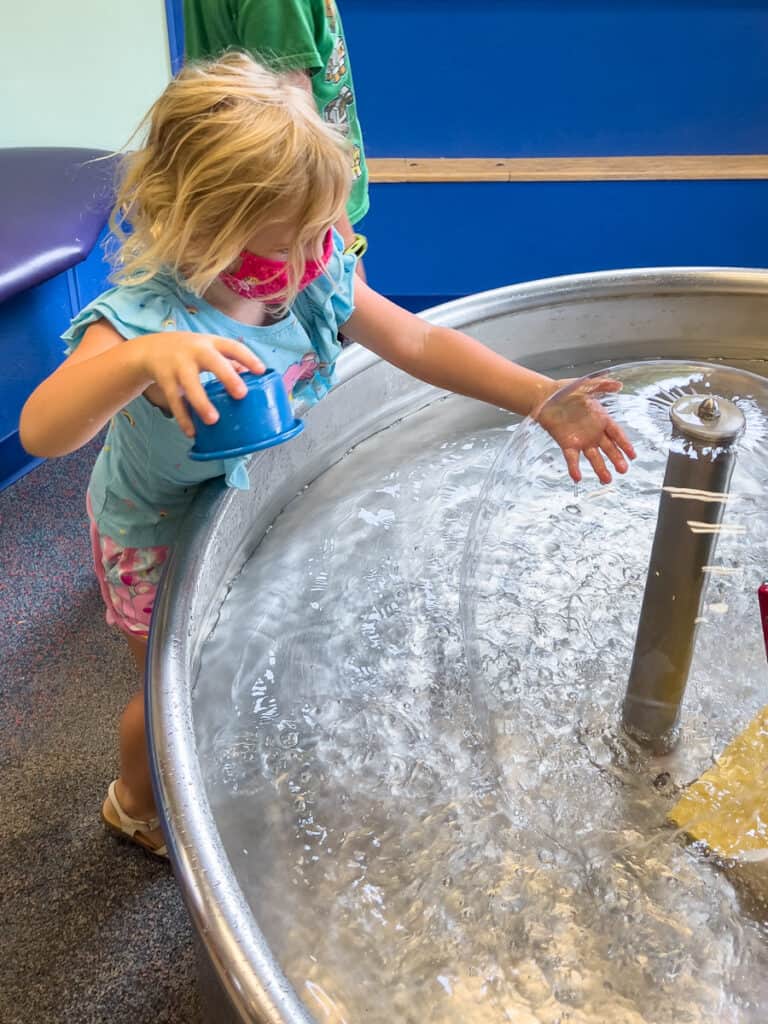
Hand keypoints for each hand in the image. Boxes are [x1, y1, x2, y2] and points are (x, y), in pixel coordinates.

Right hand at [135, 332, 264, 436]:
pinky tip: (192, 431)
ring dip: (201, 402)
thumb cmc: (189, 351)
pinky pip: (175, 401)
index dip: (248, 358)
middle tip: (241, 394)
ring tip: (212, 420)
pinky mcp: (165, 380)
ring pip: (189, 384)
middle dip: (226, 376)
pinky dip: (183, 417)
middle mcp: (195, 351)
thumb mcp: (209, 348)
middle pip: (212, 361)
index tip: (261, 371)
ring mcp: (178, 365)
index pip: (232, 347)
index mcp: (211, 343)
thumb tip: (254, 376)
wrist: (151, 348)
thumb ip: (230, 361)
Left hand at [534, 378, 635, 483]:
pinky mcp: (567, 443)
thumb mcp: (586, 385)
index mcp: (601, 418)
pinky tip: (577, 478)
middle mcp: (593, 431)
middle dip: (616, 459)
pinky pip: (572, 458)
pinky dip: (574, 468)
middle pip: (608, 448)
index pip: (617, 434)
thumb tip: (619, 385)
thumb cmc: (565, 389)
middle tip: (623, 470)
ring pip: (593, 456)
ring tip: (607, 479)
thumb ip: (603, 385)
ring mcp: (581, 439)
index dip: (625, 444)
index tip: (633, 455)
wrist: (544, 395)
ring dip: (600, 468)